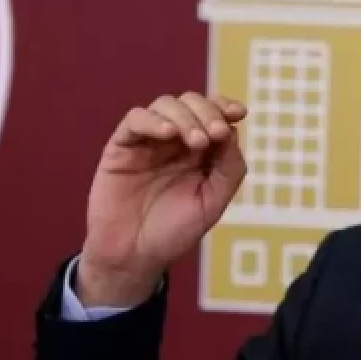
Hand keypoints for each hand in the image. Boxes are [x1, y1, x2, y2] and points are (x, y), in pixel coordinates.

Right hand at [76, 92, 247, 305]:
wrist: (134, 256)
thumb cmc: (173, 231)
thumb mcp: (212, 202)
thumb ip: (229, 169)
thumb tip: (233, 132)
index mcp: (200, 151)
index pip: (214, 114)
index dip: (225, 107)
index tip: (238, 113)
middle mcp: (174, 141)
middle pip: (192, 103)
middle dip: (208, 112)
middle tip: (214, 135)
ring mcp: (148, 141)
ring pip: (165, 105)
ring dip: (185, 116)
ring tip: (195, 141)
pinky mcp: (122, 147)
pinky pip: (135, 120)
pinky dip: (153, 120)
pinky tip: (167, 134)